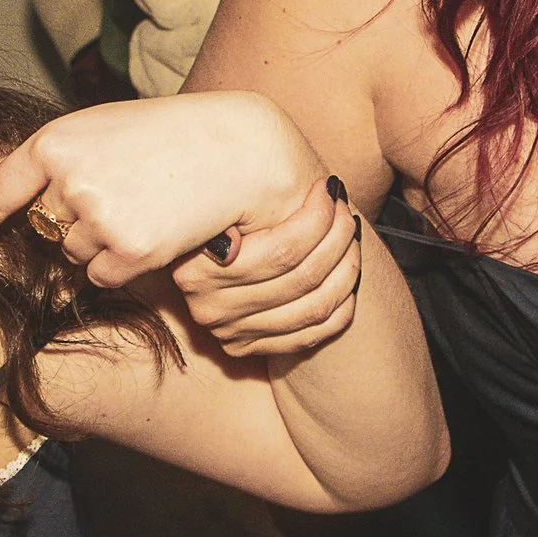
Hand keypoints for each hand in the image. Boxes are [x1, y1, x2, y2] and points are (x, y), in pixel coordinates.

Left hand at [0, 90, 328, 289]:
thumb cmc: (170, 136)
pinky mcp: (128, 252)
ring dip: (101, 243)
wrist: (236, 148)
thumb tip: (14, 196)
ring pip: (74, 254)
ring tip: (145, 207)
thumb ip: (62, 159)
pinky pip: (102, 276)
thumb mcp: (104, 130)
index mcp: (57, 142)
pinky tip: (155, 232)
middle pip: (46, 226)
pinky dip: (123, 265)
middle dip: (74, 220)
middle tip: (124, 193)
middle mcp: (68, 181)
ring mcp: (97, 219)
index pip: (1, 188)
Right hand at [172, 174, 363, 357]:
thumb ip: (233, 210)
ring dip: (346, 267)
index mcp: (198, 273)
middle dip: (337, 237)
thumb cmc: (212, 215)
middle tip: (344, 210)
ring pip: (315, 307)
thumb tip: (233, 240)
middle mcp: (213, 310)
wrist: (187, 253)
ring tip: (350, 235)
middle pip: (303, 278)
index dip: (317, 218)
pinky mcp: (249, 347)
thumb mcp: (215, 204)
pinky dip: (340, 303)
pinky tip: (346, 273)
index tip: (329, 189)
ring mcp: (233, 334)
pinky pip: (312, 334)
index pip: (282, 251)